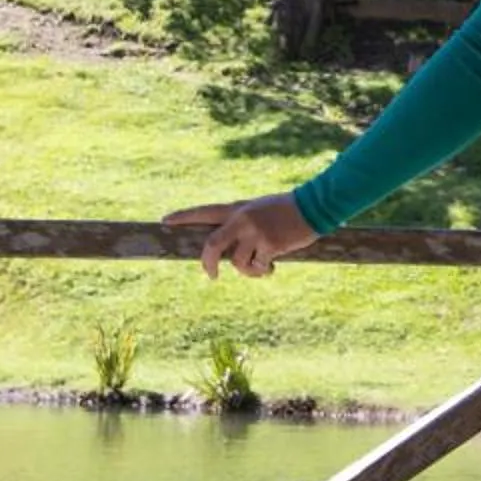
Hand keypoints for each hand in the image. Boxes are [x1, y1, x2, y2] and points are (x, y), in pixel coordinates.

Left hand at [163, 194, 318, 280]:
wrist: (315, 205)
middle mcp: (242, 219)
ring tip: (263, 267)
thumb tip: (232, 257)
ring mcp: (254, 232)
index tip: (165, 221)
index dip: (183, 216)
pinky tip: (274, 265)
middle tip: (211, 276)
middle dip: (207, 264)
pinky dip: (265, 271)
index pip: (204, 211)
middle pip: (211, 245)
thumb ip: (243, 227)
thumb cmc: (288, 211)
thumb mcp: (260, 211)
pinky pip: (258, 267)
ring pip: (237, 263)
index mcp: (238, 209)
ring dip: (249, 271)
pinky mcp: (268, 244)